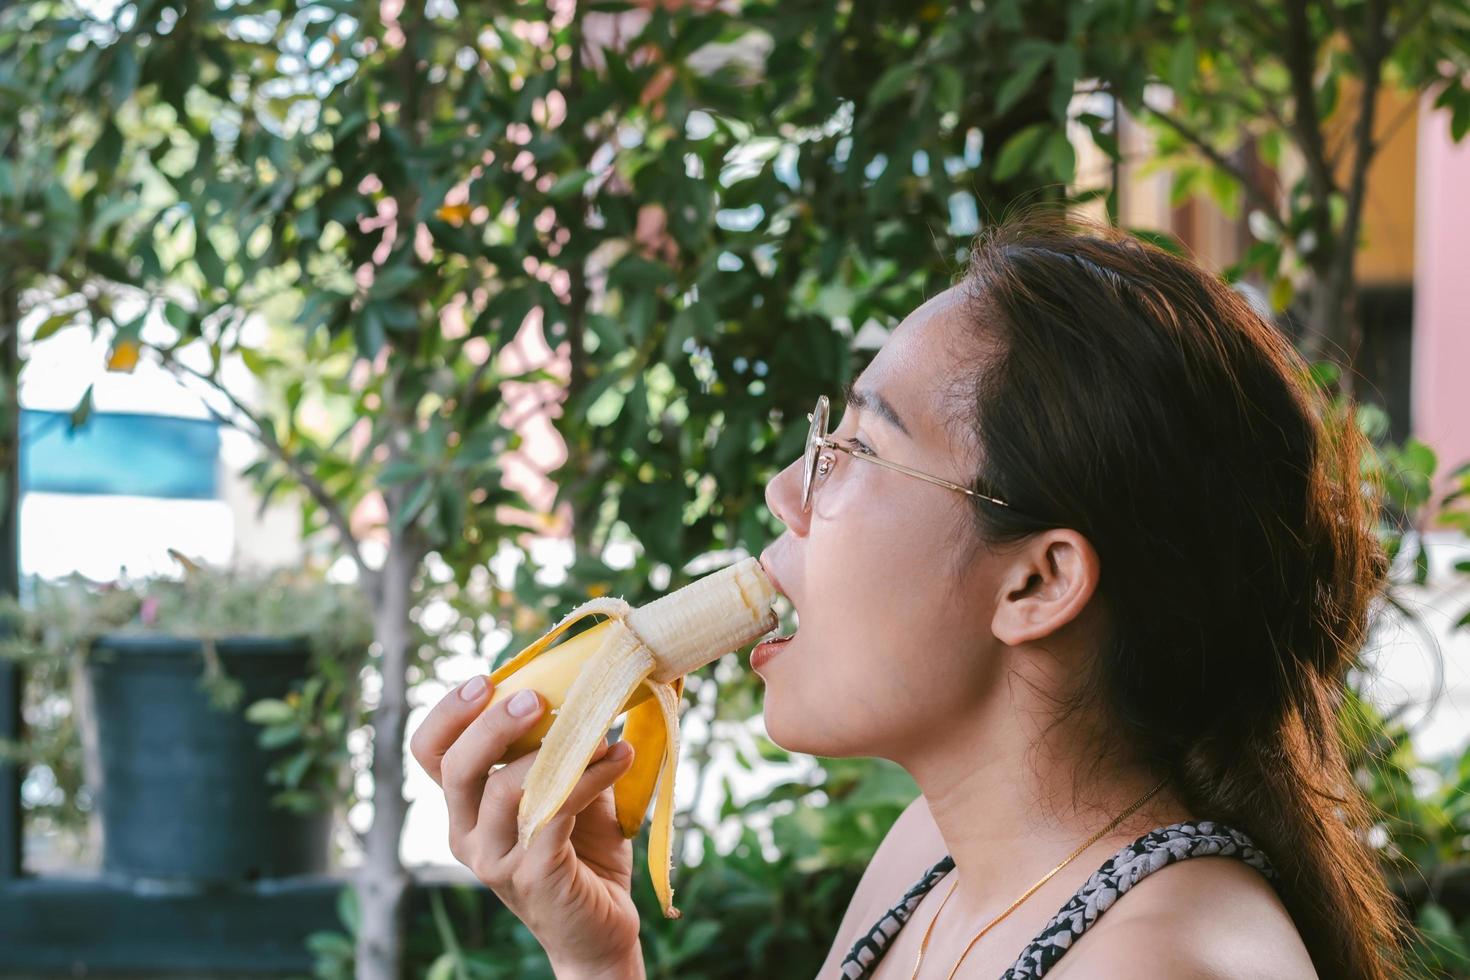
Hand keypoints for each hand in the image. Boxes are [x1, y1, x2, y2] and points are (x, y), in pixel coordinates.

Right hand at [410, 675, 644, 972]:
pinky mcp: (532, 877)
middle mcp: (467, 834)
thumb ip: (564, 747)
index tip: (484, 680)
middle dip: (492, 724)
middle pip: (456, 768)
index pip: (430, 754)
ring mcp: (495, 860)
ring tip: (603, 729)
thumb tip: (590, 685)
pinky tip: (620, 756)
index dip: (448, 713)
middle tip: (536, 697)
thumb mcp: (568, 790)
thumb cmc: (583, 853)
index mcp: (465, 807)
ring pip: (505, 790)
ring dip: (558, 749)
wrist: (600, 930)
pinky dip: (590, 777)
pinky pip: (554, 812)